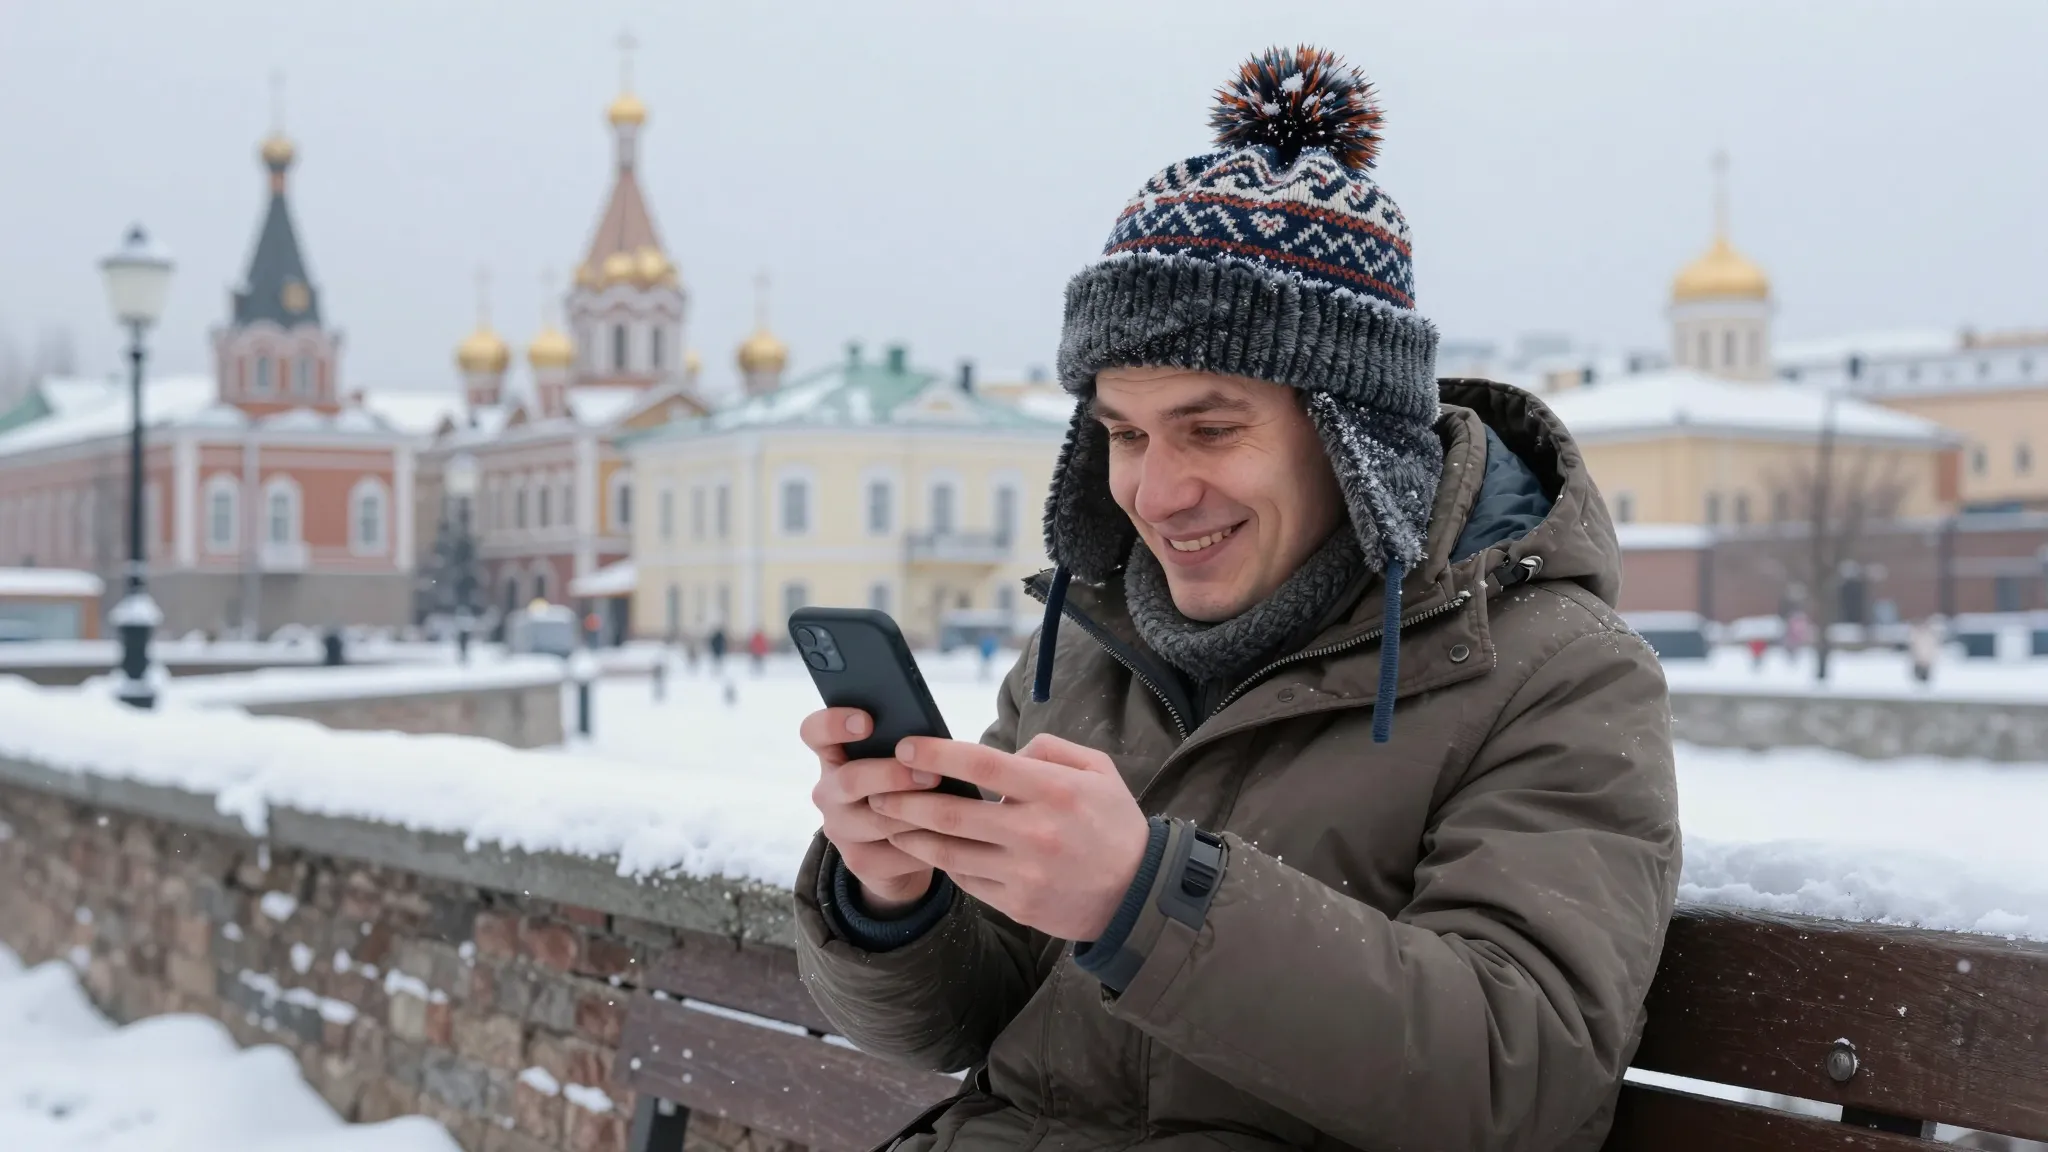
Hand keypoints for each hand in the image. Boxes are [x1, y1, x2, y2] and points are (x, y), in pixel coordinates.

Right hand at [801, 707, 938, 912]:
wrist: (899, 847)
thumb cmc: (903, 786)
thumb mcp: (899, 761)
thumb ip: (904, 746)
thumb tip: (933, 740)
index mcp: (833, 754)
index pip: (814, 732)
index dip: (833, 723)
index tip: (866, 721)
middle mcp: (828, 791)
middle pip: (850, 780)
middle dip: (893, 776)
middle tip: (931, 775)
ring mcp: (839, 829)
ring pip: (876, 821)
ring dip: (916, 814)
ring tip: (950, 808)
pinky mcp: (859, 861)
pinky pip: (895, 853)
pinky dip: (925, 845)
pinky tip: (948, 838)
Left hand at [869, 733, 1148, 941]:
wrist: (1138, 895)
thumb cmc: (1114, 824)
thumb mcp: (1098, 771)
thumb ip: (1049, 749)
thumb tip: (1002, 751)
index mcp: (1055, 792)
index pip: (982, 764)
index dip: (936, 754)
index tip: (905, 747)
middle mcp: (1035, 833)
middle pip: (951, 813)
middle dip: (904, 799)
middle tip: (875, 788)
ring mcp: (1023, 874)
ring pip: (948, 852)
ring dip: (910, 834)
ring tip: (886, 819)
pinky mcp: (1016, 904)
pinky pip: (965, 880)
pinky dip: (941, 862)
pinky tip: (925, 847)